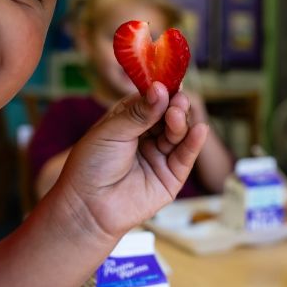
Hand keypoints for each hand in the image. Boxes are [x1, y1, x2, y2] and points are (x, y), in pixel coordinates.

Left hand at [54, 82, 207, 239]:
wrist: (88, 207)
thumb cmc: (91, 165)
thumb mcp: (112, 131)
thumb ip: (139, 113)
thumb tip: (161, 89)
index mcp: (129, 120)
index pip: (151, 100)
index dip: (161, 90)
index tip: (170, 80)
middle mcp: (147, 136)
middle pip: (168, 115)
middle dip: (173, 106)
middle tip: (177, 98)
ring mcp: (160, 156)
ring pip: (178, 134)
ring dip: (180, 122)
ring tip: (177, 114)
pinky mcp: (171, 177)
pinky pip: (185, 157)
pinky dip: (193, 142)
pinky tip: (199, 129)